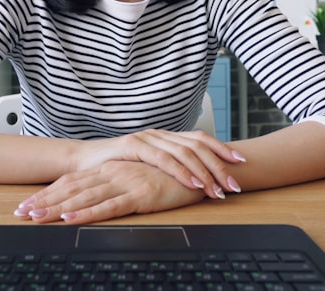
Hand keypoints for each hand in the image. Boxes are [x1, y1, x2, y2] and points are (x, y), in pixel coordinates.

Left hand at [14, 161, 207, 223]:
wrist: (201, 168)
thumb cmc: (171, 176)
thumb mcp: (137, 179)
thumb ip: (115, 186)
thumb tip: (93, 199)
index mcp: (110, 168)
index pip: (72, 182)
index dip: (48, 194)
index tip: (27, 205)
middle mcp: (113, 172)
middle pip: (71, 189)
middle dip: (44, 202)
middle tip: (20, 213)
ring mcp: (125, 182)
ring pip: (84, 197)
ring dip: (58, 209)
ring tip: (36, 217)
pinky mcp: (140, 194)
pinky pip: (108, 206)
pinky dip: (87, 213)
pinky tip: (71, 219)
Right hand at [73, 129, 245, 198]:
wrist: (83, 163)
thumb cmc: (117, 168)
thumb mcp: (148, 167)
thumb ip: (169, 168)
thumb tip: (197, 179)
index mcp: (166, 137)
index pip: (200, 139)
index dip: (222, 149)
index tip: (241, 163)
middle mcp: (160, 134)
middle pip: (198, 146)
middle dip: (219, 165)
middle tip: (234, 184)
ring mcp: (147, 138)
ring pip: (185, 152)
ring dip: (205, 173)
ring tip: (219, 190)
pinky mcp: (134, 146)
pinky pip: (164, 159)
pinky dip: (182, 172)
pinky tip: (194, 184)